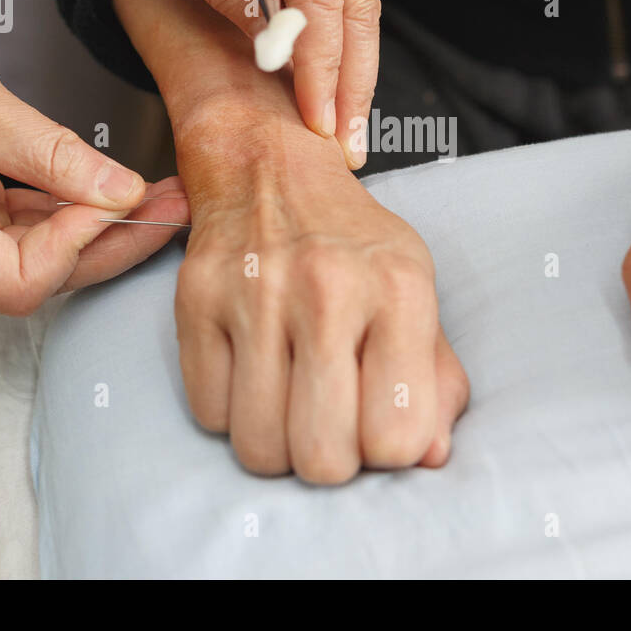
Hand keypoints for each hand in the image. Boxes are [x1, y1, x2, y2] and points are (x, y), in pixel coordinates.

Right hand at [0, 0, 187, 315]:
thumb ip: (57, 158)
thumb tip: (126, 194)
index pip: (21, 282)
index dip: (80, 247)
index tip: (125, 200)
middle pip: (41, 276)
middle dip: (112, 242)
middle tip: (176, 206)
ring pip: (42, 253)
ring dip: (102, 225)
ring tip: (163, 194)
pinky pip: (29, 226)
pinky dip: (73, 209)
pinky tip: (118, 188)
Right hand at [177, 138, 467, 483]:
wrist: (269, 168)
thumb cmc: (352, 244)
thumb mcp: (413, 293)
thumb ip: (434, 378)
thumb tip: (431, 456)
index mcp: (398, 290)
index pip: (397, 435)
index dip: (388, 450)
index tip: (378, 422)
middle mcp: (328, 289)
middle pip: (323, 457)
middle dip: (330, 461)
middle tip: (332, 423)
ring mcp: (255, 294)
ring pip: (259, 447)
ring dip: (277, 445)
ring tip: (291, 404)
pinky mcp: (196, 300)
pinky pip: (209, 415)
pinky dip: (232, 413)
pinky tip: (253, 375)